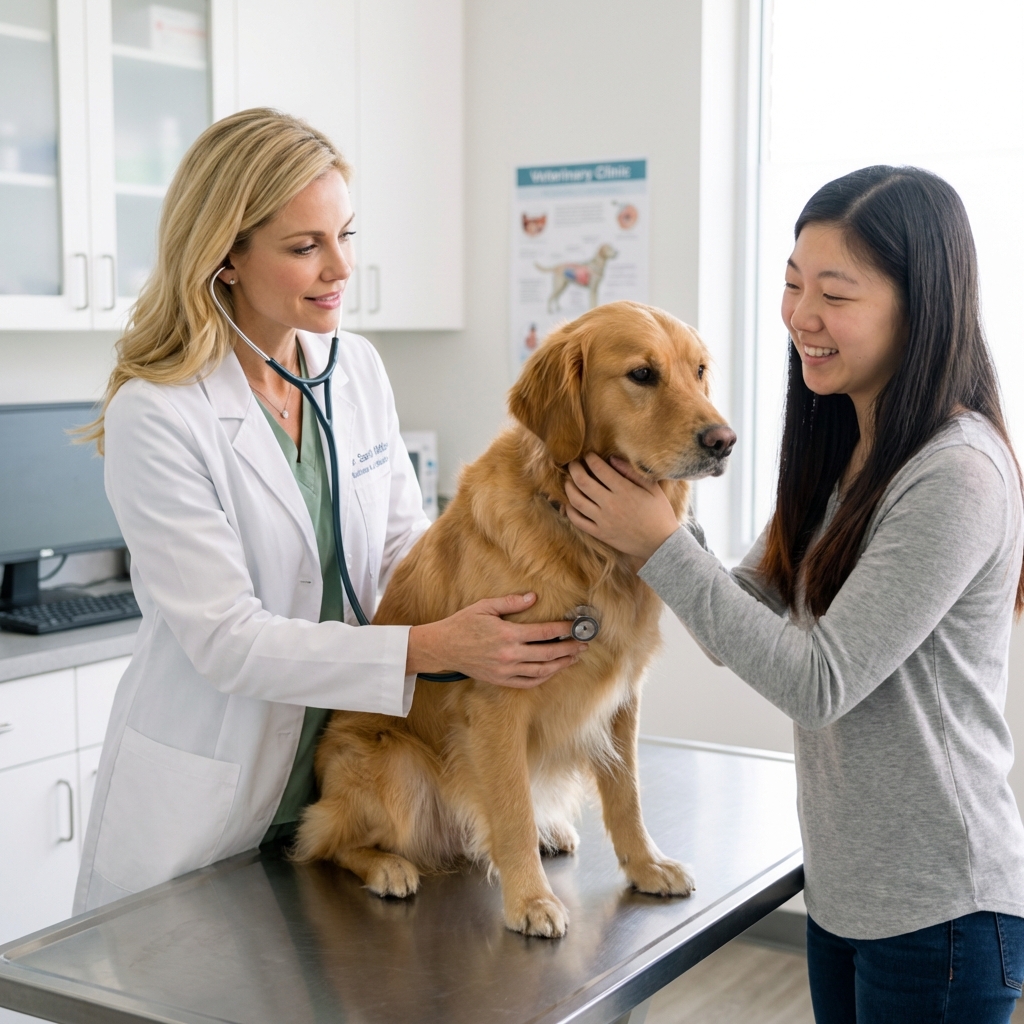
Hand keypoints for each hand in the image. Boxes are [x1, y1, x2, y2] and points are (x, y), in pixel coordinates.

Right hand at [406, 593, 585, 688]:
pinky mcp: (501, 680)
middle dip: (569, 648)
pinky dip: (544, 677)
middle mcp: (509, 655)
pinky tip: (553, 670)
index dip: (563, 629)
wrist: (443, 647)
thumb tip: (533, 597)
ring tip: (574, 658)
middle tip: (583, 643)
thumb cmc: (463, 624)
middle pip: (548, 654)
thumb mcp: (485, 607)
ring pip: (542, 671)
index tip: (575, 626)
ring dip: (561, 665)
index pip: (544, 632)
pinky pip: (528, 682)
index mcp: (507, 634)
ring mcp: (506, 670)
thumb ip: (511, 603)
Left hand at [564, 454, 678, 569]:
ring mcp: (603, 520)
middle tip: (573, 464)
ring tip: (569, 481)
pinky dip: (570, 511)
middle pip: (583, 482)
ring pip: (576, 501)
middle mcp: (610, 504)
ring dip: (569, 488)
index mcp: (624, 491)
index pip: (600, 469)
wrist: (660, 543)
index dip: (591, 459)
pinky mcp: (600, 533)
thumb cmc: (659, 513)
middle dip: (575, 469)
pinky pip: (578, 521)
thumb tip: (612, 459)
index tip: (589, 455)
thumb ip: (632, 472)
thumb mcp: (652, 489)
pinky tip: (569, 504)